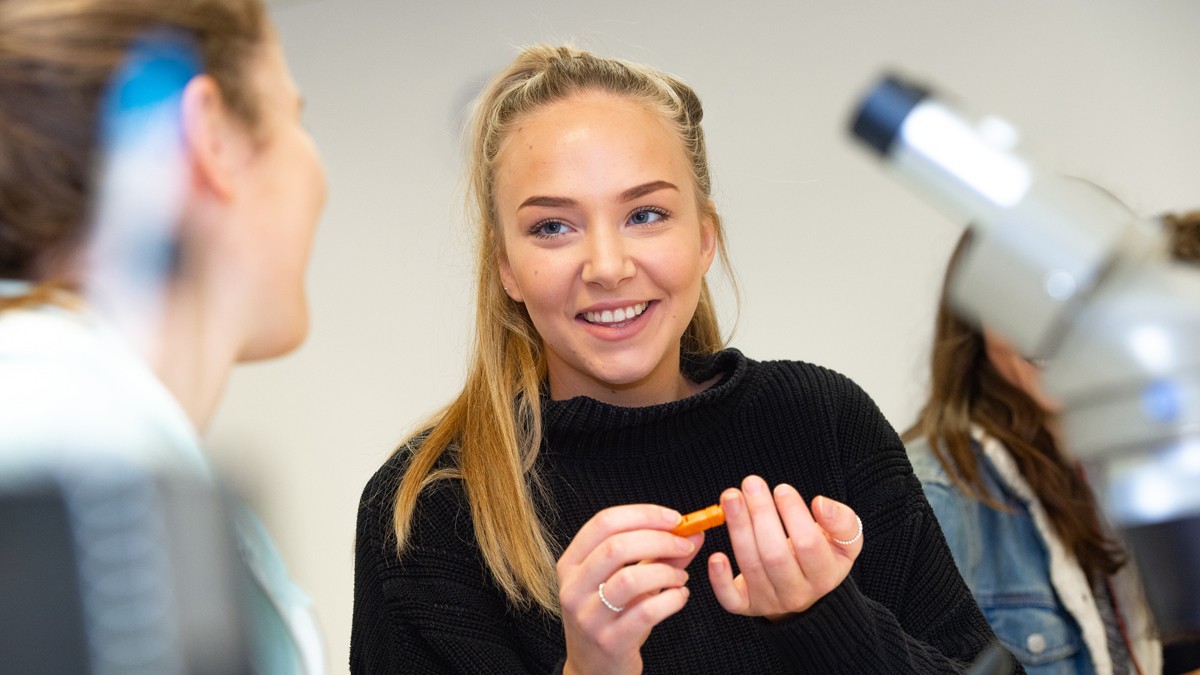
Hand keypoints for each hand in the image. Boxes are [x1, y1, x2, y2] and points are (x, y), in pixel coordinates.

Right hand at [558, 504, 703, 674]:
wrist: (595, 670)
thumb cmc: (612, 617)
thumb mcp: (628, 580)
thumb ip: (659, 553)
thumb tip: (693, 530)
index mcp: (571, 564)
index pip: (604, 522)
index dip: (643, 514)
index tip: (675, 518)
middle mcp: (573, 588)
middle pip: (616, 546)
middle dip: (659, 540)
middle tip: (684, 544)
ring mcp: (588, 617)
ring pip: (630, 579)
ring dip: (666, 572)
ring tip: (681, 576)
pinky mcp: (610, 641)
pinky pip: (646, 612)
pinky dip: (672, 599)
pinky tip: (680, 597)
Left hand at [708, 475, 862, 620]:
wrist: (806, 590)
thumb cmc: (823, 554)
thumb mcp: (845, 540)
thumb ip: (841, 521)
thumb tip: (820, 504)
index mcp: (825, 575)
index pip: (809, 544)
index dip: (794, 515)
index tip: (782, 489)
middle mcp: (797, 593)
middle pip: (775, 554)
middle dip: (761, 514)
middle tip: (751, 483)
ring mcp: (770, 601)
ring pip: (751, 566)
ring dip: (738, 528)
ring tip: (731, 497)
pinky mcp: (745, 605)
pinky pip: (730, 599)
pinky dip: (719, 579)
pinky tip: (715, 555)